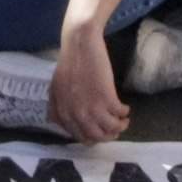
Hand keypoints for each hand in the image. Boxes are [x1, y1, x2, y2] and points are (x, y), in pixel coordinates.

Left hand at [48, 26, 130, 143]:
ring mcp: (92, 108)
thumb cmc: (68, 63)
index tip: (100, 132)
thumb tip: (60, 123)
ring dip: (120, 127)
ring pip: (111, 129)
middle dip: (108, 136)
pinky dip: (124, 113)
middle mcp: (77, 115)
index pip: (80, 137)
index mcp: (63, 113)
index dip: (92, 137)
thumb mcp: (56, 89)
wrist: (80, 44)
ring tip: (123, 120)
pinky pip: (120, 114)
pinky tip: (125, 108)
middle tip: (115, 130)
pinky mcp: (107, 98)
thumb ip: (57, 108)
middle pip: (97, 137)